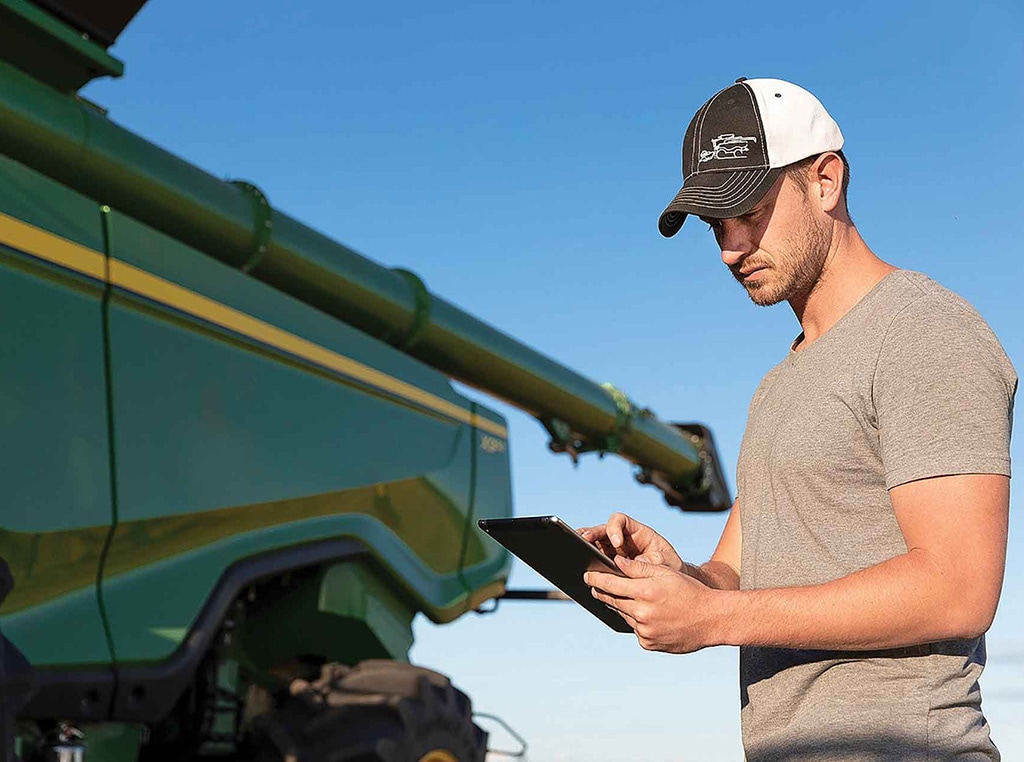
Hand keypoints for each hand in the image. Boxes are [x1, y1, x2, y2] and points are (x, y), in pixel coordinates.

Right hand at [578, 512, 684, 572]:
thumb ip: (651, 561)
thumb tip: (634, 563)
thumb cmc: (669, 566)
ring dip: (585, 545)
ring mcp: (613, 550)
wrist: (669, 581)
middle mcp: (622, 538)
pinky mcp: (609, 563)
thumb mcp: (665, 562)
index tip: (617, 543)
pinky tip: (584, 568)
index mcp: (636, 532)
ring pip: (595, 543)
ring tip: (577, 550)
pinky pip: (595, 559)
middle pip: (602, 529)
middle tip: (584, 540)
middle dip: (591, 533)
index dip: (614, 528)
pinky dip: (589, 561)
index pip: (620, 520)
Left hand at [584, 556, 720, 653]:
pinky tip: (647, 615)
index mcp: (646, 592)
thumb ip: (639, 568)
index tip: (586, 575)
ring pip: (624, 615)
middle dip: (602, 591)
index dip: (596, 578)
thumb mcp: (666, 573)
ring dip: (622, 606)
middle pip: (613, 600)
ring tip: (627, 597)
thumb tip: (616, 561)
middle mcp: (642, 613)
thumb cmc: (690, 592)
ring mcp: (645, 631)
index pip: (611, 583)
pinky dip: (637, 621)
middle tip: (594, 585)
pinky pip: (635, 629)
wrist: (711, 620)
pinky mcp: (648, 643)